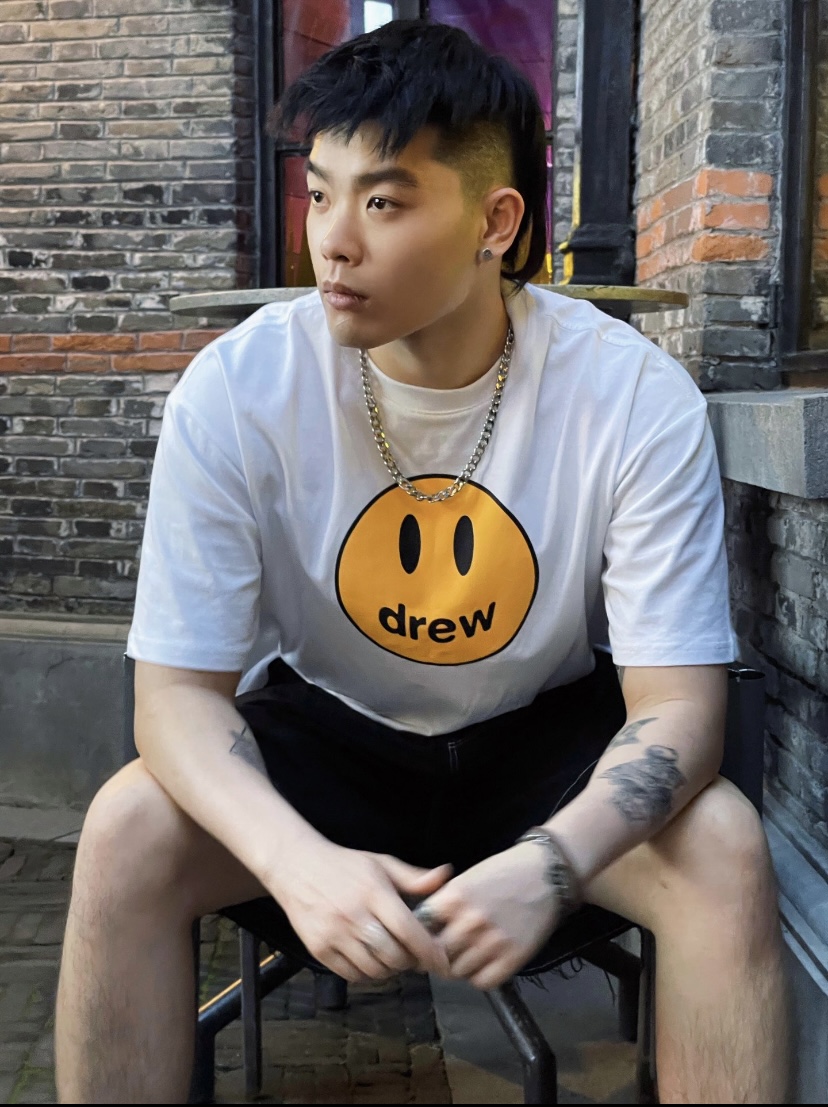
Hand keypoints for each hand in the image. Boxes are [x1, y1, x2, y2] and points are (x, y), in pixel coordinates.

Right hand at [275, 841, 452, 983]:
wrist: (296, 866)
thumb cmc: (343, 865)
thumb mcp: (380, 863)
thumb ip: (413, 876)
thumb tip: (445, 876)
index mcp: (373, 892)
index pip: (408, 930)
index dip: (429, 951)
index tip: (442, 961)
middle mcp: (353, 914)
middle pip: (393, 956)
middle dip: (410, 962)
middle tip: (414, 957)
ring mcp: (334, 934)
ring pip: (374, 970)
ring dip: (390, 970)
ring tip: (393, 958)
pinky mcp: (318, 948)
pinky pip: (351, 975)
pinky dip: (367, 974)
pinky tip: (370, 960)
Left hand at [418, 842, 562, 989]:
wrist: (545, 873)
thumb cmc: (502, 872)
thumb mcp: (466, 880)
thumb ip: (444, 904)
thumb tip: (421, 930)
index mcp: (454, 897)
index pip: (421, 928)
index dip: (420, 936)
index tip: (424, 940)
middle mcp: (470, 921)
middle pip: (438, 954)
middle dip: (439, 955)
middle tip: (446, 953)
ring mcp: (492, 941)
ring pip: (459, 971)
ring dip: (460, 967)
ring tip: (470, 955)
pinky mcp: (513, 957)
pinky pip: (483, 981)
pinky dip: (480, 976)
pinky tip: (485, 963)